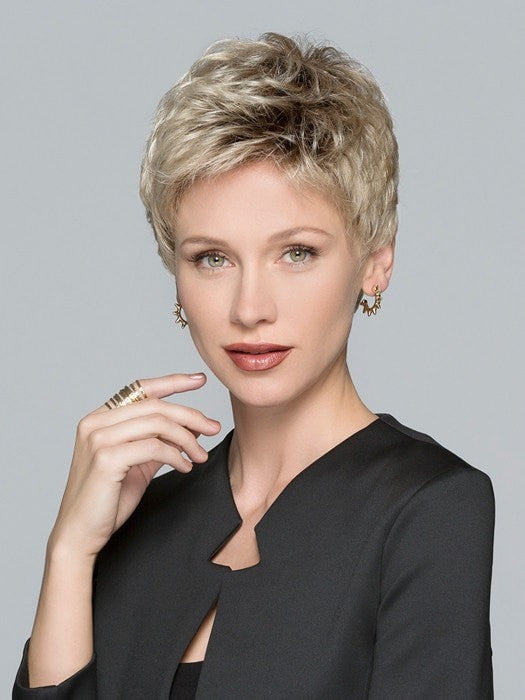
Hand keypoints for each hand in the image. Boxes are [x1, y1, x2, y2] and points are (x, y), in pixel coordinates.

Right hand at [47, 372, 220, 559]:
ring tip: (200, 456)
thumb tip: (192, 425)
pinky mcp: (106, 458)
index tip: (200, 380)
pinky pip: (154, 447)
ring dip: (187, 438)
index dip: (173, 382)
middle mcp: (95, 422)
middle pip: (154, 405)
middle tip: (213, 428)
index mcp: (100, 418)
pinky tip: (185, 467)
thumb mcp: (139, 463)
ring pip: (157, 423)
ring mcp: (98, 439)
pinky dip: (176, 455)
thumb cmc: (108, 500)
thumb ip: (159, 441)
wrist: (81, 534)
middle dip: (190, 415)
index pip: (141, 389)